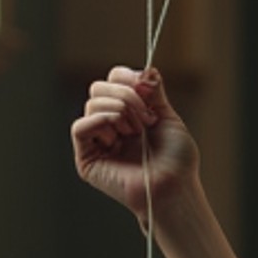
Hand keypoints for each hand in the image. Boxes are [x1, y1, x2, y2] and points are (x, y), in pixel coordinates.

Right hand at [71, 66, 200, 224]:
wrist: (175, 187)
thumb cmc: (176, 160)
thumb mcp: (168, 116)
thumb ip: (153, 91)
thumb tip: (146, 70)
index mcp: (127, 112)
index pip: (113, 79)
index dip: (127, 78)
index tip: (147, 89)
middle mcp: (109, 124)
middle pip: (99, 87)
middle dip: (126, 97)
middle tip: (146, 121)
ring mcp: (96, 140)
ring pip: (93, 103)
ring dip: (121, 113)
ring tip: (137, 134)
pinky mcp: (86, 157)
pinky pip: (80, 126)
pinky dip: (102, 122)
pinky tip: (119, 136)